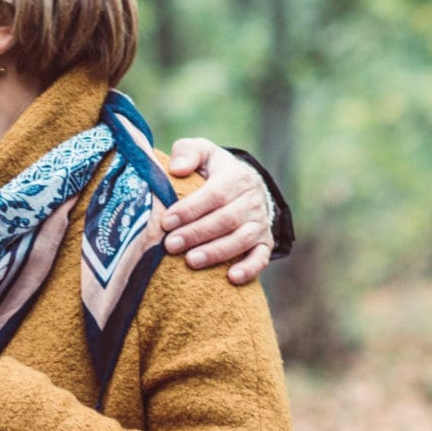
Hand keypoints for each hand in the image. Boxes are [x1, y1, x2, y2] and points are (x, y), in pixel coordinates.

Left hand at [158, 138, 275, 285]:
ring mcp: (260, 222)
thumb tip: (177, 169)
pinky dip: (249, 268)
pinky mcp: (265, 241)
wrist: (244, 185)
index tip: (166, 222)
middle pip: (225, 220)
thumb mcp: (202, 152)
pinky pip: (261, 257)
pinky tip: (231, 278)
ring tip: (191, 261)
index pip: (214, 194)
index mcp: (236, 176)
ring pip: (242, 240)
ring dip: (216, 252)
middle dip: (196, 234)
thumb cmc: (213, 170)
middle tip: (171, 245)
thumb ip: (187, 152)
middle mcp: (252, 200)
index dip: (190, 209)